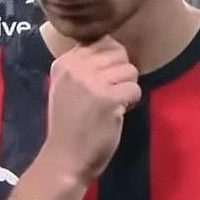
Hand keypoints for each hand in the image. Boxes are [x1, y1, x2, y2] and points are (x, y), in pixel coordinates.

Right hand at [38, 37, 140, 185]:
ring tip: (111, 105)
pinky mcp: (109, 98)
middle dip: (120, 73)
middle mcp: (75, 68)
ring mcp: (92, 82)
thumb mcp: (66, 86)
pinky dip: (131, 102)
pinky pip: (135, 89)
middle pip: (118, 53)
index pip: (101, 42)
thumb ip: (84, 65)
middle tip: (107, 94)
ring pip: (130, 70)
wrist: (65, 157)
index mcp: (64, 63)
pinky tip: (116, 113)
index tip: (99, 82)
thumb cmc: (68, 124)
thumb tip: (114, 47)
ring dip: (126, 88)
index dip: (109, 61)